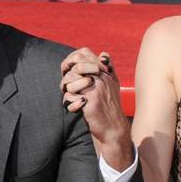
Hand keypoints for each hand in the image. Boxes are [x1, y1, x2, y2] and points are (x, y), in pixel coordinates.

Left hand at [60, 48, 132, 167]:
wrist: (114, 128)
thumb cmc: (110, 106)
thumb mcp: (113, 85)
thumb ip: (108, 69)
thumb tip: (104, 54)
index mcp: (105, 72)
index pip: (84, 53)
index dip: (72, 59)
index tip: (68, 70)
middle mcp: (102, 78)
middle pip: (74, 67)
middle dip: (67, 76)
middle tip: (67, 86)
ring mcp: (96, 90)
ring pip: (69, 81)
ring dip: (67, 91)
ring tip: (72, 98)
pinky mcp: (90, 102)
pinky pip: (69, 97)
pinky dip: (69, 104)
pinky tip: (76, 109)